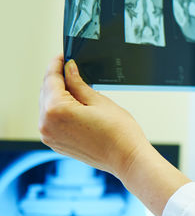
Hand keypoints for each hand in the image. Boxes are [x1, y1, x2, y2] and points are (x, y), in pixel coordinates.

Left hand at [39, 55, 147, 178]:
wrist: (127, 159)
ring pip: (48, 107)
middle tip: (70, 68)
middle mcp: (47, 124)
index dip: (57, 65)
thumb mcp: (99, 101)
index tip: (62, 57)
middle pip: (46, 93)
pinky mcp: (56, 143)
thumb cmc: (119, 133)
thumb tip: (69, 69)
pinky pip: (52, 120)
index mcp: (56, 110)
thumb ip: (78, 84)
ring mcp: (50, 136)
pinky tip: (74, 104)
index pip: (51, 80)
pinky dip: (59, 110)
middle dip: (57, 80)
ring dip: (58, 95)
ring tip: (75, 86)